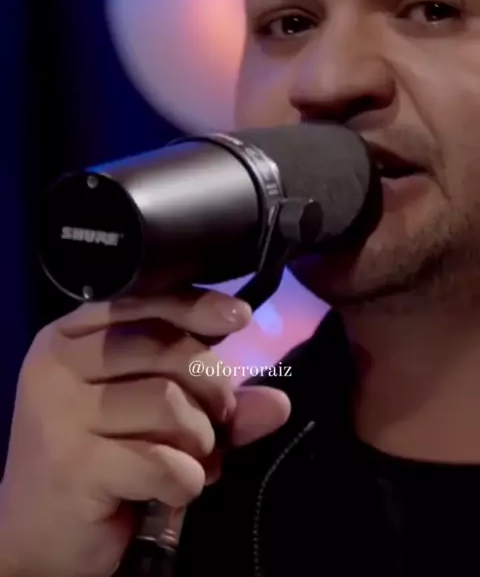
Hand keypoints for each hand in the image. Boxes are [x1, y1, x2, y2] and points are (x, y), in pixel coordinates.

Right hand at [0, 289, 290, 576]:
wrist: (38, 535)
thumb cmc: (99, 459)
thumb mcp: (156, 418)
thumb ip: (211, 400)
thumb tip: (277, 402)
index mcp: (72, 336)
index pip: (143, 302)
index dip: (196, 306)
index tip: (239, 316)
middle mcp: (59, 364)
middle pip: (165, 348)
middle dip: (211, 388)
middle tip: (216, 422)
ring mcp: (59, 412)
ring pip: (169, 402)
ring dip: (199, 440)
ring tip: (191, 458)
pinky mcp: (73, 464)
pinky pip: (162, 461)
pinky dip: (186, 480)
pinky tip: (173, 490)